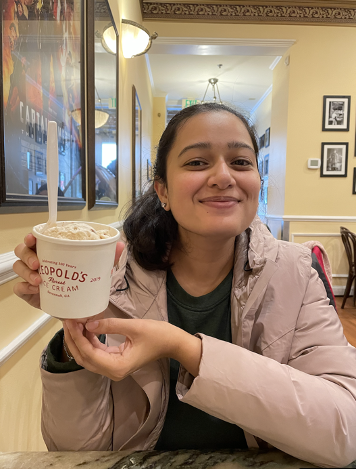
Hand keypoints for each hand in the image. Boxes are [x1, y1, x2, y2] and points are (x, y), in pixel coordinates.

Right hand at [13, 234, 124, 309]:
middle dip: (27, 254)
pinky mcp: (30, 293)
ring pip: (19, 267)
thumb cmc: (85, 285)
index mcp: (53, 252)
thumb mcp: (99, 272)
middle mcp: (39, 261)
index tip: (33, 237)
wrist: (81, 311)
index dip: (32, 236)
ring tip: (39, 280)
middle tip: (38, 263)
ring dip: (26, 271)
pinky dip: (23, 287)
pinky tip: (34, 289)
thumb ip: (109, 258)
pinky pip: (19, 288)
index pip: (37, 239)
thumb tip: (120, 244)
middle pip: (23, 251)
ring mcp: (32, 277)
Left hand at [63, 318, 201, 380]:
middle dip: (73, 340)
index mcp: (116, 367)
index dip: (77, 337)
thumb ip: (109, 325)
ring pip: (88, 357)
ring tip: (73, 322)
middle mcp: (112, 372)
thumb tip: (87, 323)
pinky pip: (96, 353)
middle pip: (84, 358)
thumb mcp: (133, 327)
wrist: (172, 343)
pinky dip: (88, 341)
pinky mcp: (115, 361)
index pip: (88, 353)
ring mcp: (113, 368)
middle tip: (67, 320)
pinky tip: (85, 328)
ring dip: (79, 340)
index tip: (70, 321)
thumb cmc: (157, 335)